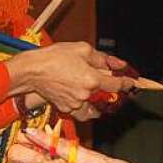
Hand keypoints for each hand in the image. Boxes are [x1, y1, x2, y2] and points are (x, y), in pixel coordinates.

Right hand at [4, 42, 133, 113]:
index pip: (116, 85)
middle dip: (107, 90)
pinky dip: (85, 109)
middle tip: (106, 83)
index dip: (126, 83)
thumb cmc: (54, 57)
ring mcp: (75, 103)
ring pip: (93, 108)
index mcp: (92, 79)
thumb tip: (119, 64)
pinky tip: (82, 100)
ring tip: (95, 96)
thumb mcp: (82, 49)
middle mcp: (85, 94)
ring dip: (97, 103)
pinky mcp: (66, 108)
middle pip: (105, 96)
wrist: (31, 70)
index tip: (131, 83)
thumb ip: (103, 58)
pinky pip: (81, 112)